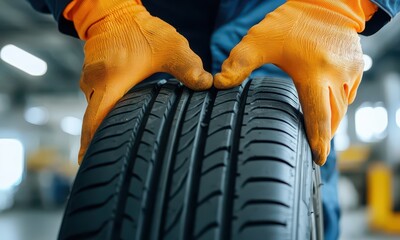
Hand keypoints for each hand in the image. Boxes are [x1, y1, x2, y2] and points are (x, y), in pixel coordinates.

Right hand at [65, 0, 212, 163]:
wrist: (116, 12)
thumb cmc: (142, 30)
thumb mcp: (171, 47)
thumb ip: (189, 67)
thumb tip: (208, 85)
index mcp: (110, 82)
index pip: (95, 122)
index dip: (90, 146)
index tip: (88, 165)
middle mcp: (94, 86)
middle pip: (91, 124)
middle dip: (96, 145)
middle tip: (108, 166)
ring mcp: (90, 82)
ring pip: (94, 113)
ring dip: (102, 130)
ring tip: (118, 149)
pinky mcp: (93, 78)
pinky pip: (96, 103)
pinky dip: (105, 116)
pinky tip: (119, 125)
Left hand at [214, 0, 376, 164]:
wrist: (326, 1)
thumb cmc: (290, 21)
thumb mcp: (260, 39)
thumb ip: (239, 63)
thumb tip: (218, 83)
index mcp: (313, 73)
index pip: (318, 116)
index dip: (319, 141)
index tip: (318, 160)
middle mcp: (337, 76)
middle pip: (333, 118)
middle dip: (325, 136)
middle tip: (315, 151)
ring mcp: (351, 71)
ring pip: (342, 107)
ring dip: (331, 121)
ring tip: (319, 133)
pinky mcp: (357, 66)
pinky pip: (348, 93)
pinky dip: (338, 104)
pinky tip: (326, 107)